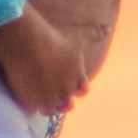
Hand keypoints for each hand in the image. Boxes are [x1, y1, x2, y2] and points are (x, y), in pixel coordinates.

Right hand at [0, 3, 88, 117]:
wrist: (31, 46)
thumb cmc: (57, 39)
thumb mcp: (80, 34)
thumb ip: (95, 33)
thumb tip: (108, 28)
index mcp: (78, 79)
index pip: (83, 90)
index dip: (78, 88)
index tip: (71, 83)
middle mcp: (66, 92)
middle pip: (68, 104)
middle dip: (64, 101)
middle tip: (54, 92)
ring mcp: (50, 98)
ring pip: (51, 109)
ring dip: (48, 105)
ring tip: (41, 98)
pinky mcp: (33, 101)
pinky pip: (35, 108)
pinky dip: (33, 104)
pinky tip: (28, 95)